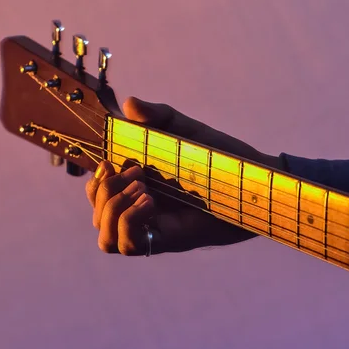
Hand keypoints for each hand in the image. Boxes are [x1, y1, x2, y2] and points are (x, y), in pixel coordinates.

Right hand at [85, 97, 279, 254]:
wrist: (254, 183)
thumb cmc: (222, 159)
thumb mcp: (186, 131)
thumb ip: (158, 116)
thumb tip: (128, 103)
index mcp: (140, 188)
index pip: (98, 195)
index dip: (94, 182)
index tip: (110, 162)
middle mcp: (142, 212)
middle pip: (97, 217)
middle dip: (103, 192)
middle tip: (136, 173)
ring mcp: (153, 229)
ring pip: (106, 239)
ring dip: (112, 210)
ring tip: (143, 189)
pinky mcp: (166, 241)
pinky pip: (128, 246)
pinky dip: (129, 222)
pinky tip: (150, 202)